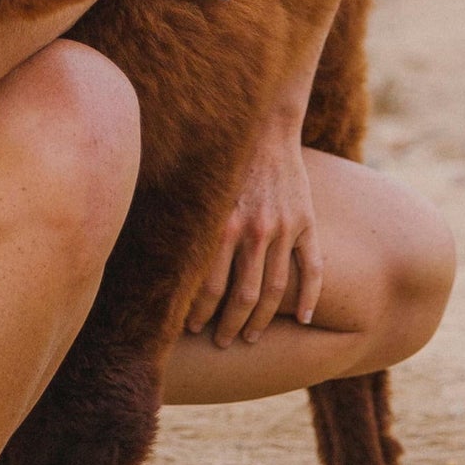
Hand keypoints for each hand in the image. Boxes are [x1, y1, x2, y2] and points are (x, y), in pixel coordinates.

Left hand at [184, 125, 323, 346]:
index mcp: (221, 225)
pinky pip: (313, 269)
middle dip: (230, 326)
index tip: (191, 328)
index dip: (199, 313)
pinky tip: (305, 319)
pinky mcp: (306, 221)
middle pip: (243, 297)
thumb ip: (186, 222)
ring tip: (252, 336)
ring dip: (262, 319)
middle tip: (222, 342)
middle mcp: (253, 231)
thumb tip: (151, 253)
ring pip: (275, 290)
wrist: (264, 122)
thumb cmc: (222, 157)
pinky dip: (311, 298)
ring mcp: (283, 229)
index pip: (208, 287)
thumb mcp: (197, 189)